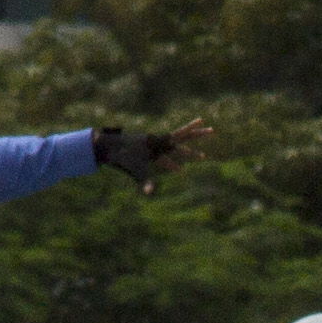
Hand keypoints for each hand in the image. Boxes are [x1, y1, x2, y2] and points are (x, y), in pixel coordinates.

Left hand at [95, 118, 218, 181]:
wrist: (109, 147)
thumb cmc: (122, 159)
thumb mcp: (136, 172)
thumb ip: (145, 182)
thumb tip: (150, 193)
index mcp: (158, 144)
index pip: (180, 141)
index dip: (193, 140)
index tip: (204, 141)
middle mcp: (158, 141)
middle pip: (182, 136)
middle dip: (197, 133)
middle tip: (212, 129)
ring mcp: (154, 143)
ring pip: (175, 143)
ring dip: (187, 145)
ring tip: (200, 151)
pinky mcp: (150, 148)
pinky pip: (166, 152)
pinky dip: (173, 159)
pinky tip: (178, 166)